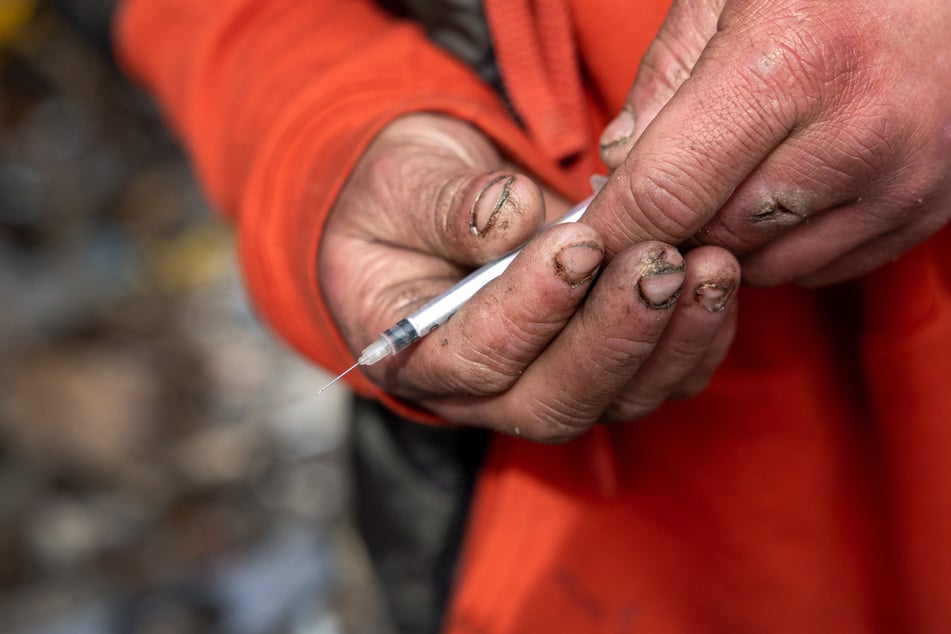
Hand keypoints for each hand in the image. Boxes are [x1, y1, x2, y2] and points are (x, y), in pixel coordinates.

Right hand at [318, 114, 739, 440]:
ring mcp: (551, 386)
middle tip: (659, 262)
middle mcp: (485, 392)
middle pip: (556, 399)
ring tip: (708, 266)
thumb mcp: (402, 183)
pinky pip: (660, 379)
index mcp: (417, 355)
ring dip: (670, 338)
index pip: (474, 358)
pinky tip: (718, 283)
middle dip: (615, 334)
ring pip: (617, 399)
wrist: (439, 203)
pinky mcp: (605, 371)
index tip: (577, 243)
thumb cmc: (408, 195)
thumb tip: (511, 215)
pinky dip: (698, 339)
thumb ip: (444, 205)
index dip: (529, 309)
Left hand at [593, 0, 950, 285]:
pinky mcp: (930, 207)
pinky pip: (822, 265)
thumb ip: (663, 79)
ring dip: (729, 237)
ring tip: (734, 173)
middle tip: (662, 188)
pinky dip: (785, 244)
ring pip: (766, 264)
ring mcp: (903, 179)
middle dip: (671, 226)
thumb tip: (617, 166)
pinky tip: (787, 187)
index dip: (612, 228)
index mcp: (791, 62)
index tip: (582, 243)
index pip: (667, 190)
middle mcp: (856, 133)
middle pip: (714, 236)